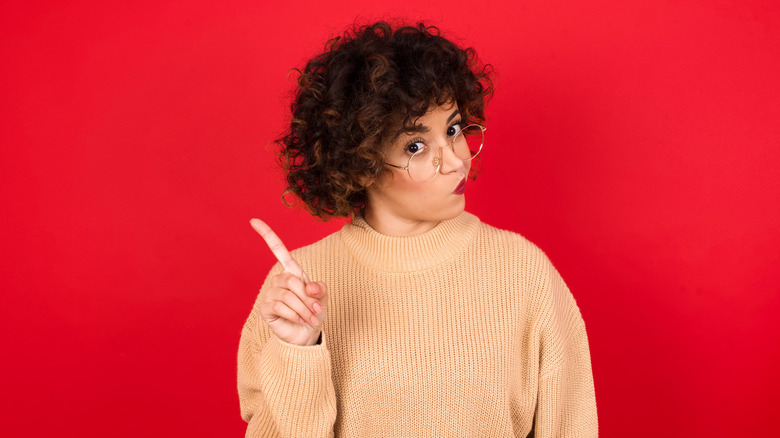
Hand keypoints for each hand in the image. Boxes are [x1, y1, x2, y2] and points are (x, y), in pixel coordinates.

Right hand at [250, 218, 327, 345]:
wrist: (308, 334)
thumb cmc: (314, 313)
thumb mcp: (323, 298)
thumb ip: (319, 288)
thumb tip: (308, 287)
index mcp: (292, 272)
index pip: (278, 249)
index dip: (267, 235)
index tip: (253, 220)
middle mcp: (279, 280)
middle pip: (291, 280)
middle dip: (307, 297)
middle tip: (316, 311)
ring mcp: (271, 294)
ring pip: (287, 295)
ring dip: (303, 309)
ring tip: (311, 319)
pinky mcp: (266, 309)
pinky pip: (280, 306)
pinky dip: (294, 315)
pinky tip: (298, 320)